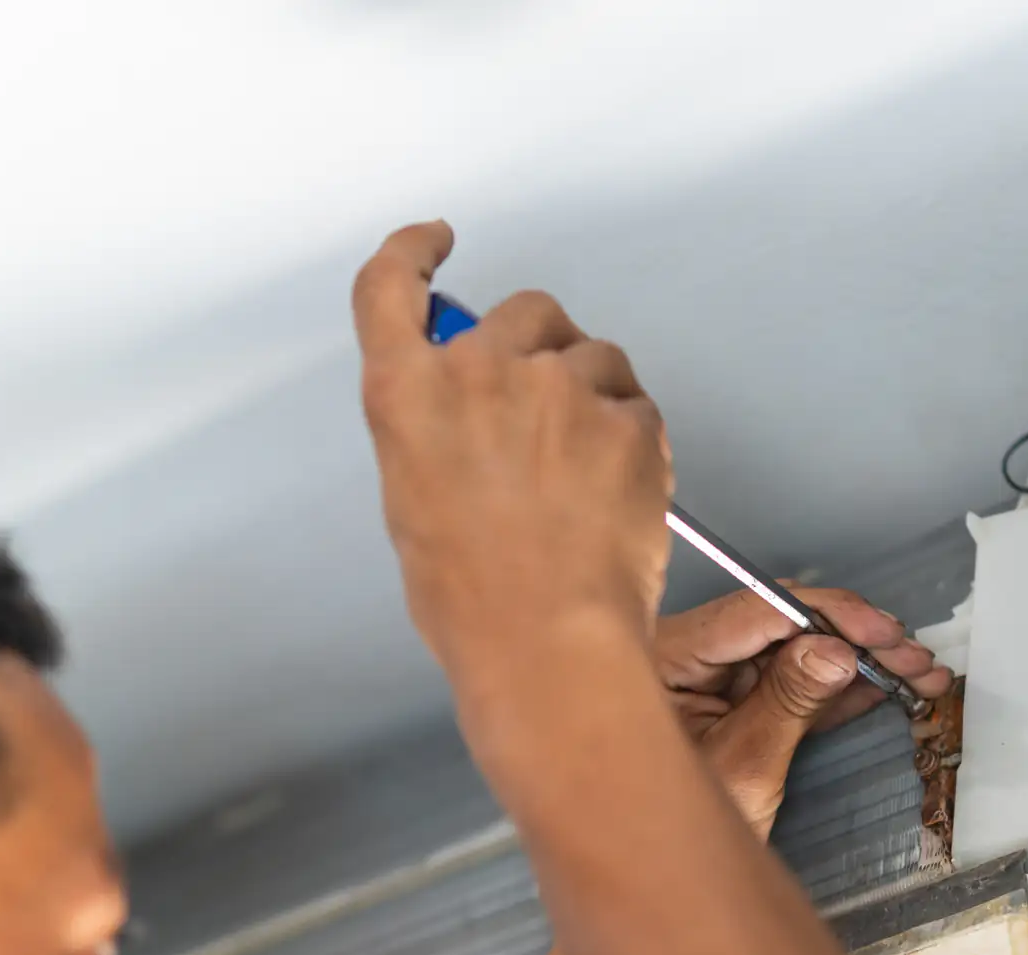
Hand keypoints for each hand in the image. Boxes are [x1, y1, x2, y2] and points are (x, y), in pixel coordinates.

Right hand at [353, 222, 671, 680]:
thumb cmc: (474, 598)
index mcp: (406, 394)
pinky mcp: (624, 414)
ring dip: (591, 394)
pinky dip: (630, 438)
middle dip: (536, 349)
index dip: (413, 252)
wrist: (543, 639)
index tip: (433, 241)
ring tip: (580, 476)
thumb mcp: (414, 502)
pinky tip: (612, 492)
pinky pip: (635, 404)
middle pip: (520, 313)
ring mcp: (557, 386)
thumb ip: (434, 431)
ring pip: (590, 354)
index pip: (392, 285)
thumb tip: (469, 419)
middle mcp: (478, 371)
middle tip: (543, 418)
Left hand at [657, 584, 952, 834]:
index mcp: (667, 656)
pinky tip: (889, 685)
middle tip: (912, 656)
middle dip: (852, 635)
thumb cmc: (680, 833)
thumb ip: (787, 701)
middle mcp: (686, 654)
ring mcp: (712, 677)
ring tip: (918, 672)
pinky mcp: (736, 703)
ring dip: (858, 659)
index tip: (879, 631)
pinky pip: (792, 681)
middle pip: (779, 622)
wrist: (668, 880)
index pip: (752, 611)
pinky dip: (840, 685)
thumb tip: (836, 650)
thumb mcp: (743, 766)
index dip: (824, 615)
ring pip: (795, 649)